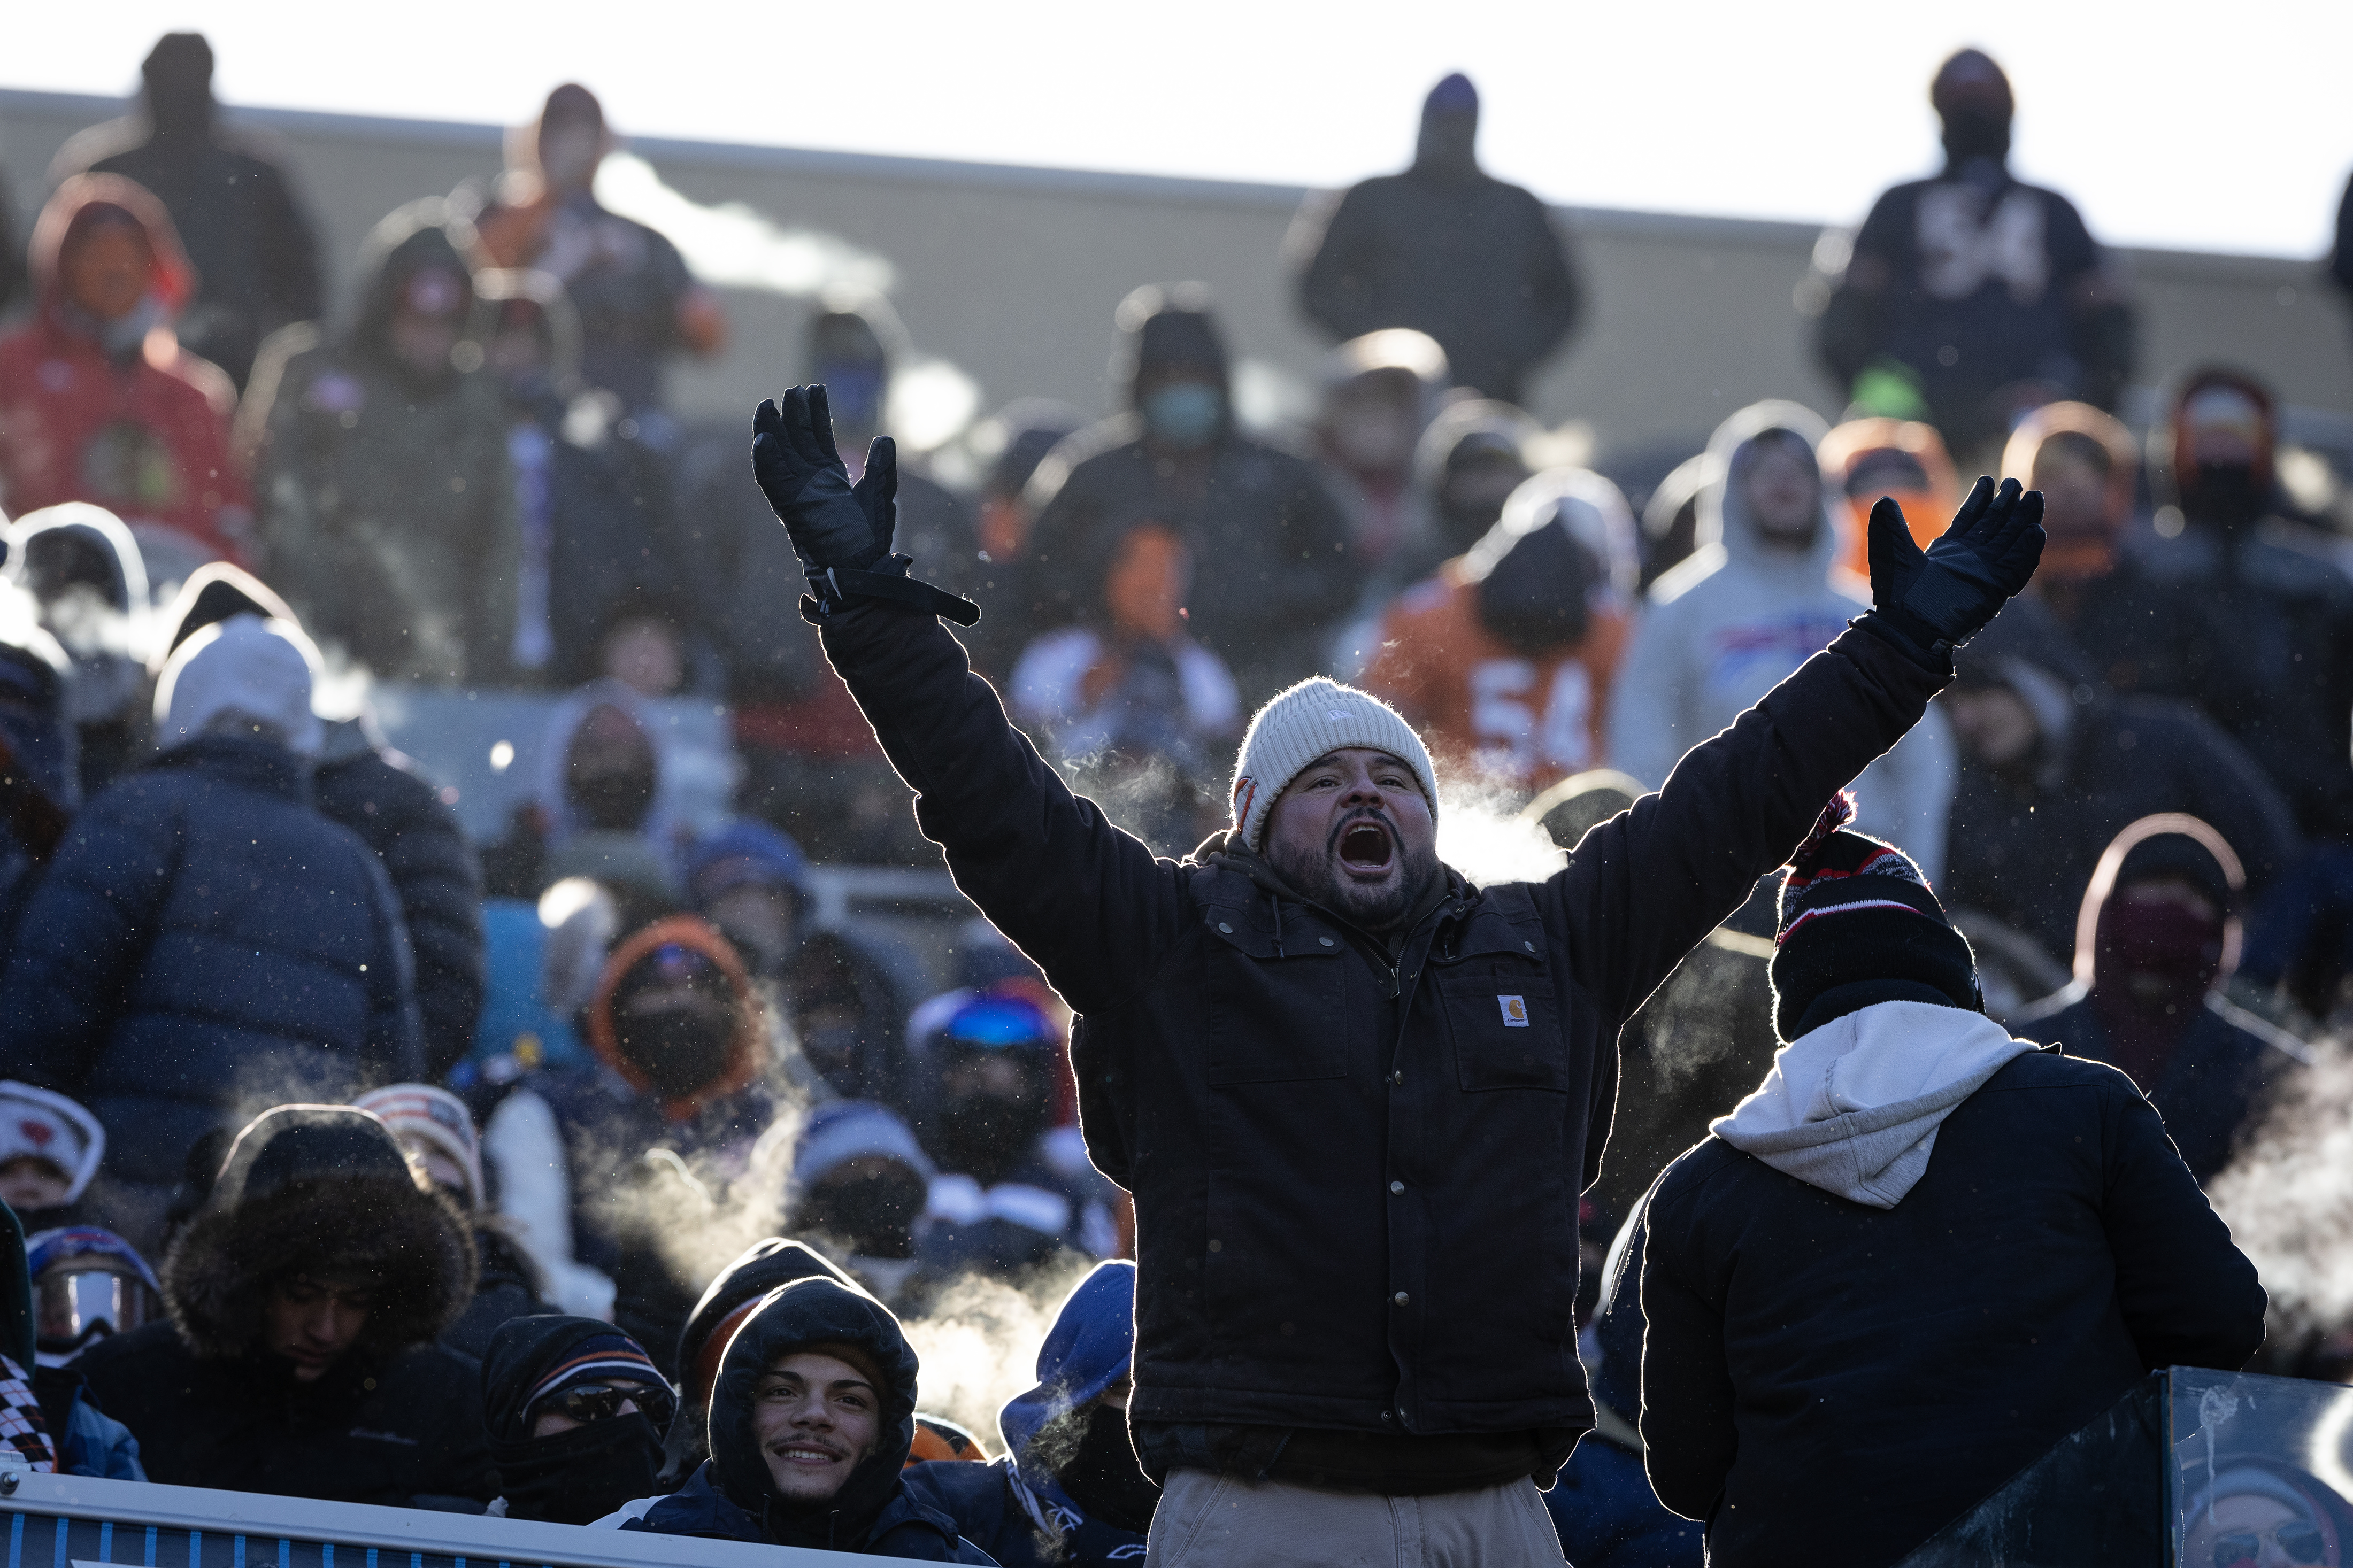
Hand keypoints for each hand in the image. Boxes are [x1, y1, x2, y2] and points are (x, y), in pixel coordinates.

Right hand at [751, 385, 896, 574]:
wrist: (861, 566)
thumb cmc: (870, 537)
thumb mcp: (879, 495)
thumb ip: (881, 467)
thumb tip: (885, 438)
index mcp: (829, 477)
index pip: (818, 437)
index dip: (816, 413)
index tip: (816, 388)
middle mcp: (810, 482)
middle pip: (795, 439)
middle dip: (793, 413)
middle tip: (793, 389)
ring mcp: (797, 493)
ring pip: (777, 454)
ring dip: (771, 430)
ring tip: (767, 405)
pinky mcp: (789, 506)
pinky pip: (770, 480)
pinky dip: (764, 460)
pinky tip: (762, 439)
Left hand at [1867, 476, 2044, 653]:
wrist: (1905, 625)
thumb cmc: (1896, 594)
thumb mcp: (1892, 552)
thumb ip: (1890, 526)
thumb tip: (1883, 500)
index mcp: (1948, 551)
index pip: (1969, 519)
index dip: (1979, 500)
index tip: (1986, 480)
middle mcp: (1969, 561)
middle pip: (1995, 526)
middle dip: (2007, 504)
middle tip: (2016, 482)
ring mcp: (1984, 574)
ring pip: (2011, 541)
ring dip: (2024, 520)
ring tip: (2035, 496)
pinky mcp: (1994, 589)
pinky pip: (2017, 567)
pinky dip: (2027, 550)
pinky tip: (2036, 531)